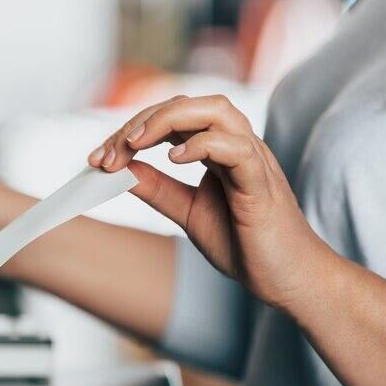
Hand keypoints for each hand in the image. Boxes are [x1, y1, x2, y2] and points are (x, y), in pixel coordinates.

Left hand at [88, 94, 335, 308]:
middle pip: (188, 105)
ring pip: (217, 111)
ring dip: (168, 120)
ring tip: (135, 144)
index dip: (130, 131)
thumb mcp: (186, 211)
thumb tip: (118, 170)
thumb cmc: (245, 244)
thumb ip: (156, 188)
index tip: (97, 160)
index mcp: (218, 149)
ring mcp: (253, 160)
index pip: (171, 118)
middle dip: (141, 122)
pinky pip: (237, 148)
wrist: (288, 280)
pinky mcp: (263, 184)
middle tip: (107, 155)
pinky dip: (204, 145)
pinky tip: (174, 159)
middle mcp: (236, 145)